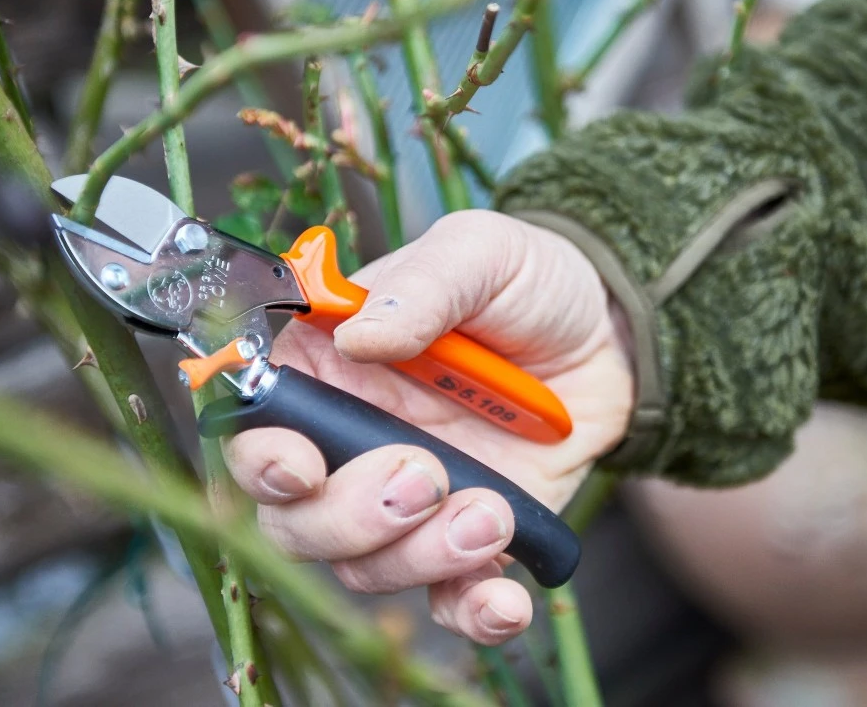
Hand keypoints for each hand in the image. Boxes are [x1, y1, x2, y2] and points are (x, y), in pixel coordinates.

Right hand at [223, 210, 634, 643]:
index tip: (301, 467)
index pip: (257, 429)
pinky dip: (474, 613)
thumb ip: (422, 286)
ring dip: (422, 555)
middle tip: (421, 476)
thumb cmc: (526, 281)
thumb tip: (358, 337)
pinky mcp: (470, 540)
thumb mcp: (479, 252)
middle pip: (298, 520)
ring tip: (491, 512)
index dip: (260, 460)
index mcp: (327, 368)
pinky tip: (507, 601)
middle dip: (350, 517)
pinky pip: (452, 600)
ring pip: (369, 568)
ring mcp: (411, 501)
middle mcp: (352, 445)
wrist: (610, 332)